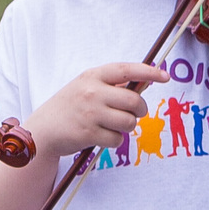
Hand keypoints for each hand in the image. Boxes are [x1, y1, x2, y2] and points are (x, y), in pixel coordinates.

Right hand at [30, 61, 164, 154]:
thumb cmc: (71, 106)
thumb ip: (113, 84)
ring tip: (113, 125)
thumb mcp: (87, 86)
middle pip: (134, 101)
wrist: (43, 129)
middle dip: (140, 110)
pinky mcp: (89, 133)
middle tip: (135, 113)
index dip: (149, 72)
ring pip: (129, 122)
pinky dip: (114, 140)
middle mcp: (92, 92)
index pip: (126, 70)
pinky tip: (101, 136)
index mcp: (93, 76)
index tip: (165, 77)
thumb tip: (145, 83)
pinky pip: (118, 139)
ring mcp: (90, 113)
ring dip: (127, 126)